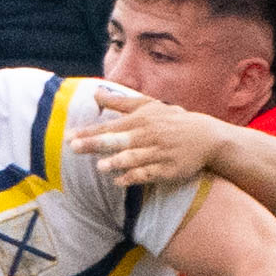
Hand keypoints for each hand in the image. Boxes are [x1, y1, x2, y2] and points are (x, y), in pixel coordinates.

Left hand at [67, 86, 224, 186]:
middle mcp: (148, 135)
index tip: (69, 137)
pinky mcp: (168, 169)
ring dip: (117, 161)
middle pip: (118, 140)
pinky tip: (119, 181)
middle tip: (75, 147)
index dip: (89, 132)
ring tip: (100, 166)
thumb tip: (95, 93)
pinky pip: (149, 174)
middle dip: (96, 144)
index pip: (110, 126)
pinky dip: (134, 177)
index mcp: (141, 120)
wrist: (206, 137)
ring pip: (135, 157)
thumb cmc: (172, 120)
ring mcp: (159, 153)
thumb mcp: (148, 106)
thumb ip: (120, 102)